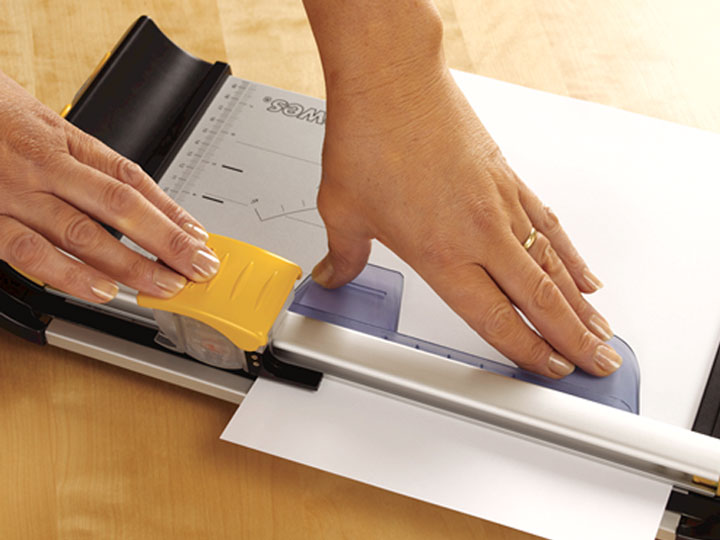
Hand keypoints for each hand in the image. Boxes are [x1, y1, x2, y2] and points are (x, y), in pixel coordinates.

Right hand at [0, 70, 219, 302]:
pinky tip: (100, 290)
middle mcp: (47, 167)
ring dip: (130, 264)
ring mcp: (16, 193)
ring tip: (164, 285)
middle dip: (167, 240)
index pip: (133, 179)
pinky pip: (29, 251)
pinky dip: (67, 274)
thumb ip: (89, 164)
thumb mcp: (48, 126)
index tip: (198, 237)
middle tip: (197, 266)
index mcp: (66, 142)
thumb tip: (141, 198)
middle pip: (121, 206)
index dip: (171, 211)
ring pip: (83, 233)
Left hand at [311, 66, 620, 377]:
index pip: (494, 318)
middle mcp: (480, 233)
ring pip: (552, 266)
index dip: (527, 350)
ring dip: (580, 304)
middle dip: (573, 339)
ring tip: (600, 330)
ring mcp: (501, 205)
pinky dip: (570, 255)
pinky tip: (583, 274)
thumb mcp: (342, 211)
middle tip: (597, 365)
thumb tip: (331, 275)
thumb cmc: (370, 139)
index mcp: (441, 253)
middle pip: (539, 299)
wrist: (394, 82)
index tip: (549, 368)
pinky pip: (549, 226)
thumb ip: (343, 255)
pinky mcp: (509, 179)